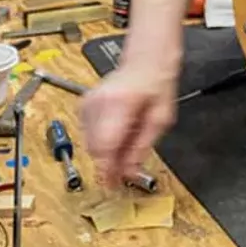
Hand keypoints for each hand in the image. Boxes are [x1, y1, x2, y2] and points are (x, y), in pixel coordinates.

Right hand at [81, 56, 178, 187]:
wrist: (145, 60)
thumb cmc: (156, 85)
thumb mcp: (161, 119)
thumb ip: (143, 146)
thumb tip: (129, 172)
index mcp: (119, 104)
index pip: (104, 147)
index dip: (107, 171)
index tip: (112, 186)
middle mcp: (98, 103)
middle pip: (94, 149)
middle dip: (109, 163)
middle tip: (126, 168)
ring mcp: (88, 103)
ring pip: (89, 144)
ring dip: (106, 150)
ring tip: (127, 139)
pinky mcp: (84, 105)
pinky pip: (87, 133)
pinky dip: (101, 139)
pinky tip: (118, 130)